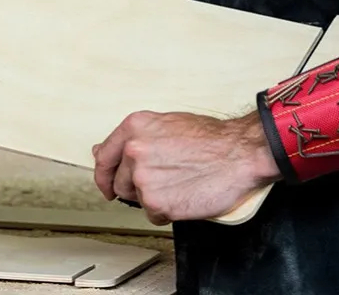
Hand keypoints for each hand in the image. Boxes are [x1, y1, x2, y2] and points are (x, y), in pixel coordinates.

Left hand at [92, 110, 280, 224]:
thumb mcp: (166, 124)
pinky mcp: (156, 203)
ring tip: (178, 182)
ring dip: (153, 197)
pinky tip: (184, 193)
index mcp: (134, 127)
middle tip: (164, 179)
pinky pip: (152, 214)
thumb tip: (100, 151)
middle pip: (119, 182)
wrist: (238, 154)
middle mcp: (134, 150)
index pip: (103, 157)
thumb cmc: (210, 139)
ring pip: (136, 199)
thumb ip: (133, 138)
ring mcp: (143, 178)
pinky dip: (167, 210)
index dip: (104, 174)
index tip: (108, 183)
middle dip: (137, 186)